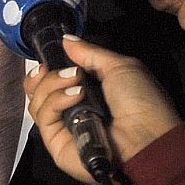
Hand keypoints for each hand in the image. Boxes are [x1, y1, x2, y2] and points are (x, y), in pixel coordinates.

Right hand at [25, 36, 181, 179]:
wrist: (147, 138)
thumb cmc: (140, 101)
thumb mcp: (119, 67)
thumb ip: (89, 53)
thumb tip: (66, 40)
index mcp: (87, 93)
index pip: (53, 80)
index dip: (47, 68)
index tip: (49, 59)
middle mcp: (72, 110)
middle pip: (39, 90)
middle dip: (47, 75)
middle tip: (68, 72)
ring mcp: (64, 128)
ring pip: (37, 101)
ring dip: (53, 85)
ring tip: (78, 84)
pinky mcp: (56, 144)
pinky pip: (43, 117)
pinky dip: (55, 102)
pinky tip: (76, 97)